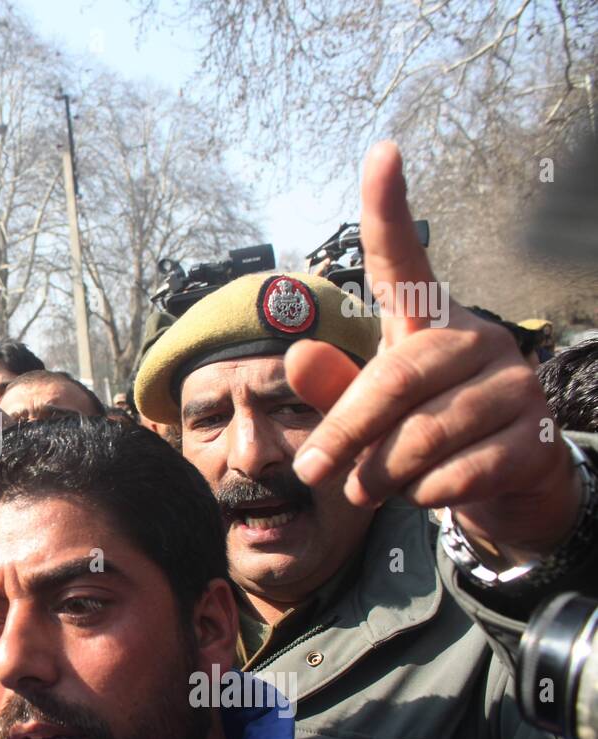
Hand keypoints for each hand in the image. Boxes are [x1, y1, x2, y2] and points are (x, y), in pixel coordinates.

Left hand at [285, 141, 580, 557]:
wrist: (506, 477)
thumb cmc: (421, 427)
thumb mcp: (370, 407)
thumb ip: (333, 387)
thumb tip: (295, 356)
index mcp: (427, 321)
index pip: (405, 261)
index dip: (389, 208)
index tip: (381, 152)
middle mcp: (475, 337)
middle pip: (394, 380)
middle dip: (343, 433)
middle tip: (311, 470)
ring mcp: (512, 383)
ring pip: (423, 437)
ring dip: (382, 473)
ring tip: (368, 487)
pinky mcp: (534, 433)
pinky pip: (457, 473)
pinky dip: (424, 494)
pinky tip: (423, 492)